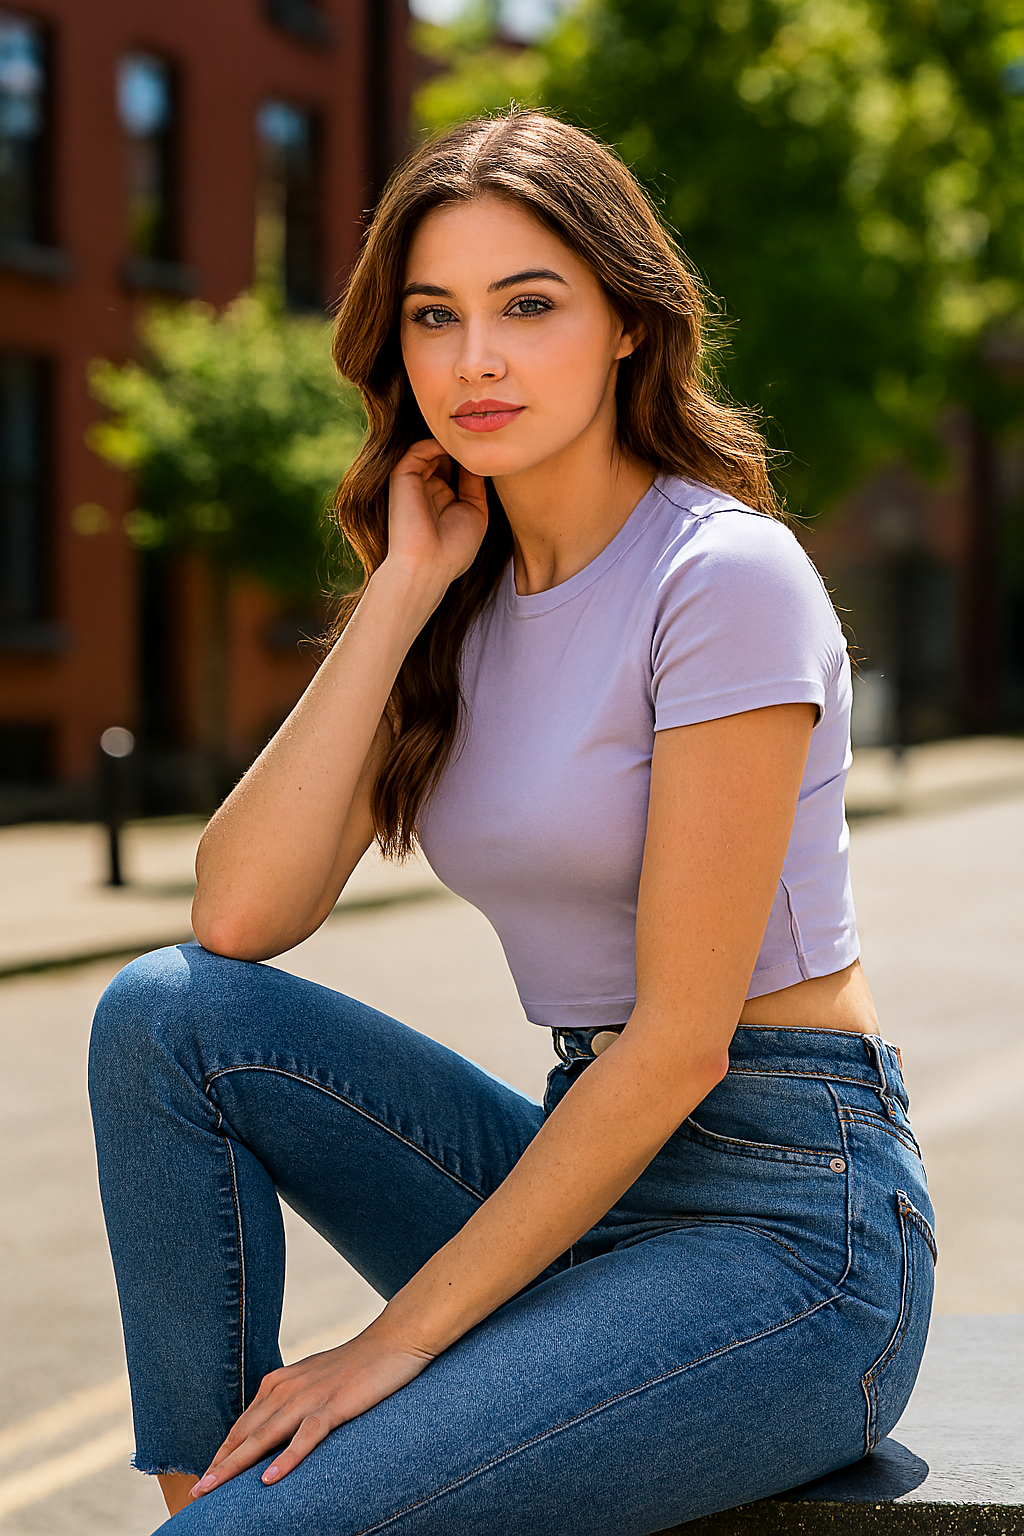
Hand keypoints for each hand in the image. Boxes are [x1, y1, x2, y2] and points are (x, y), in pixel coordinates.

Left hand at [190, 1320, 433, 1496]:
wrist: (393, 1340)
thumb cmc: (355, 1367)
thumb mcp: (314, 1384)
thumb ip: (291, 1404)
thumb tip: (273, 1434)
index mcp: (279, 1382)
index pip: (242, 1425)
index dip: (222, 1453)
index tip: (204, 1479)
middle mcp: (287, 1388)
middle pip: (246, 1433)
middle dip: (219, 1464)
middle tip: (196, 1492)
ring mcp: (310, 1396)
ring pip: (266, 1436)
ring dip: (237, 1464)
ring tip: (213, 1488)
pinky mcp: (335, 1405)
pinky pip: (306, 1436)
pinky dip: (287, 1458)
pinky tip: (269, 1479)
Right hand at [383, 439, 488, 595]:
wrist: (427, 565)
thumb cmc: (454, 549)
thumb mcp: (476, 513)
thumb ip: (475, 484)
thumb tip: (478, 460)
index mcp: (444, 500)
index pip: (458, 470)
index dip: (474, 461)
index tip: (493, 453)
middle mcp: (428, 489)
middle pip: (446, 457)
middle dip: (464, 450)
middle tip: (484, 443)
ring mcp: (415, 482)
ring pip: (433, 450)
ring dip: (453, 445)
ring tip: (472, 444)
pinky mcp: (402, 476)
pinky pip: (419, 449)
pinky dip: (437, 444)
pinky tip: (456, 449)